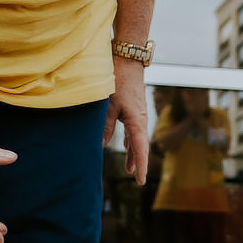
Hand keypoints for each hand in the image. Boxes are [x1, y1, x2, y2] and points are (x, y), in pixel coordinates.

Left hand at [103, 58, 149, 183]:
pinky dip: (130, 142)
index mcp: (137, 121)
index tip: (140, 181)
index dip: (140, 166)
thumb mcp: (108, 106)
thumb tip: (100, 146)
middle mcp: (140, 120)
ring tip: (130, 169)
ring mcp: (138, 115)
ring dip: (133, 154)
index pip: (140, 149)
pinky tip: (127, 147)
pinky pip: (133, 131)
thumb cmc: (117, 82)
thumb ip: (105, 127)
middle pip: (141, 146)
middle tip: (138, 180)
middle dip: (139, 163)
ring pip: (137, 139)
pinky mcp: (133, 110)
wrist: (128, 62)